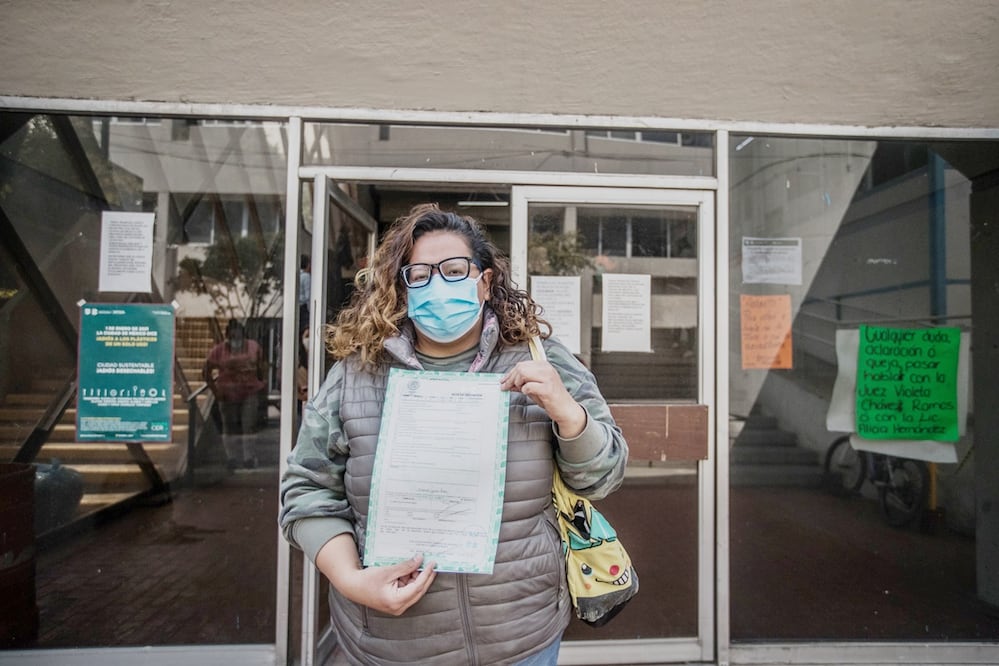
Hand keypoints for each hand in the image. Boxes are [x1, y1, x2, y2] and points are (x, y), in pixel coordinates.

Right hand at [316, 535, 436, 615]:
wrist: (352, 587)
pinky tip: (410, 569)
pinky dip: (409, 580)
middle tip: (431, 563)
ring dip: (416, 577)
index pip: (417, 587)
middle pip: (418, 590)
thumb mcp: (388, 571)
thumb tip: (420, 560)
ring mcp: (397, 606)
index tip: (432, 563)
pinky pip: (407, 590)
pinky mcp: (395, 602)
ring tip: (418, 562)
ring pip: (413, 590)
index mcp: (396, 601)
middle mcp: (399, 607)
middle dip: (425, 576)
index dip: (426, 574)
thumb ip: (405, 566)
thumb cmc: (367, 580)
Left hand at [500, 360, 585, 437]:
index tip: (503, 381)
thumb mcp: (535, 388)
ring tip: (519, 390)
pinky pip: (528, 386)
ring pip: (523, 374)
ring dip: (517, 383)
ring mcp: (548, 378)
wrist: (565, 409)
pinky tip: (527, 393)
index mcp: (544, 366)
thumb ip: (522, 383)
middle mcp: (546, 369)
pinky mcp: (547, 389)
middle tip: (505, 387)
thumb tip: (508, 383)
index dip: (510, 373)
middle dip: (510, 378)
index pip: (522, 365)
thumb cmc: (551, 398)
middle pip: (521, 368)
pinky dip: (524, 390)